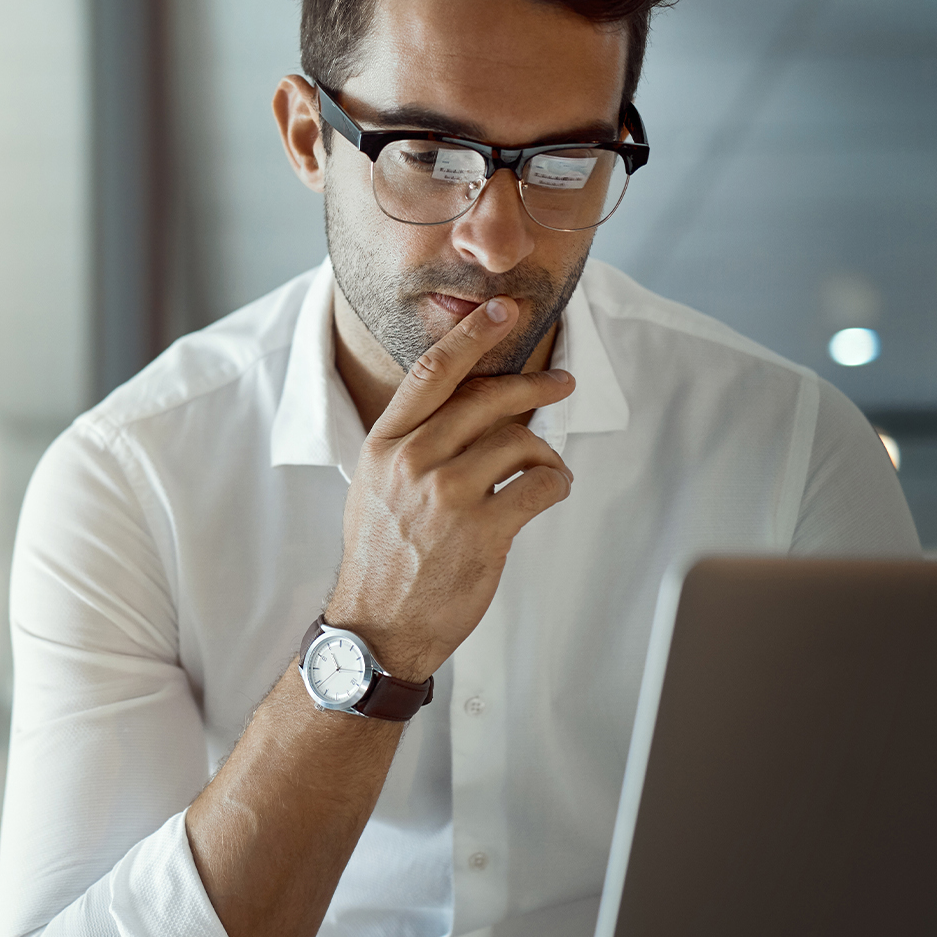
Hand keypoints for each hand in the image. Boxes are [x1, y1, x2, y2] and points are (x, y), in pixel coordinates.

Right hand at [326, 297, 574, 680]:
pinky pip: (540, 484)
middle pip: (487, 399)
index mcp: (384, 445)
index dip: (472, 335)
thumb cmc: (381, 557)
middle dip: (534, 384)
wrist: (377, 625)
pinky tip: (549, 491)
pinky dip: (555, 483)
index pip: (432, 373)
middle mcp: (413, 461)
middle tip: (560, 382)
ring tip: (545, 468)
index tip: (501, 311)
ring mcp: (448, 495)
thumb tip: (468, 407)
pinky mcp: (483, 530)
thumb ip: (412, 444)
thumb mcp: (375, 487)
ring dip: (544, 452)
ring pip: (520, 441)